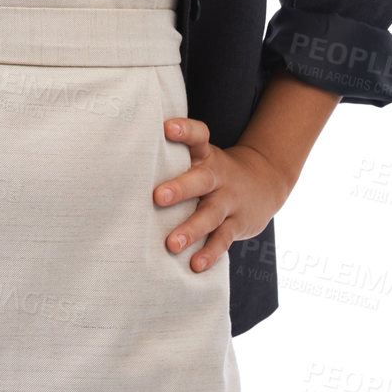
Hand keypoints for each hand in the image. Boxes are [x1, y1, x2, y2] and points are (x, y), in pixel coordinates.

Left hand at [153, 118, 290, 272]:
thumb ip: (174, 155)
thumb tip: (126, 157)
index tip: (166, 128)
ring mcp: (229, 201)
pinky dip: (209, 253)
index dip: (184, 130)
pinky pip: (222, 240)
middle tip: (157, 197)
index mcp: (206, 155)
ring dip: (191, 229)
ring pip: (210, 215)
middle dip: (180, 188)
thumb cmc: (215, 170)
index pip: (198, 136)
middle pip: (201, 180)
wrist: (266, 183)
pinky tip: (195, 264)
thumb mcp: (202, 156)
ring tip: (172, 243)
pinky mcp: (236, 224)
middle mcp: (218, 176)